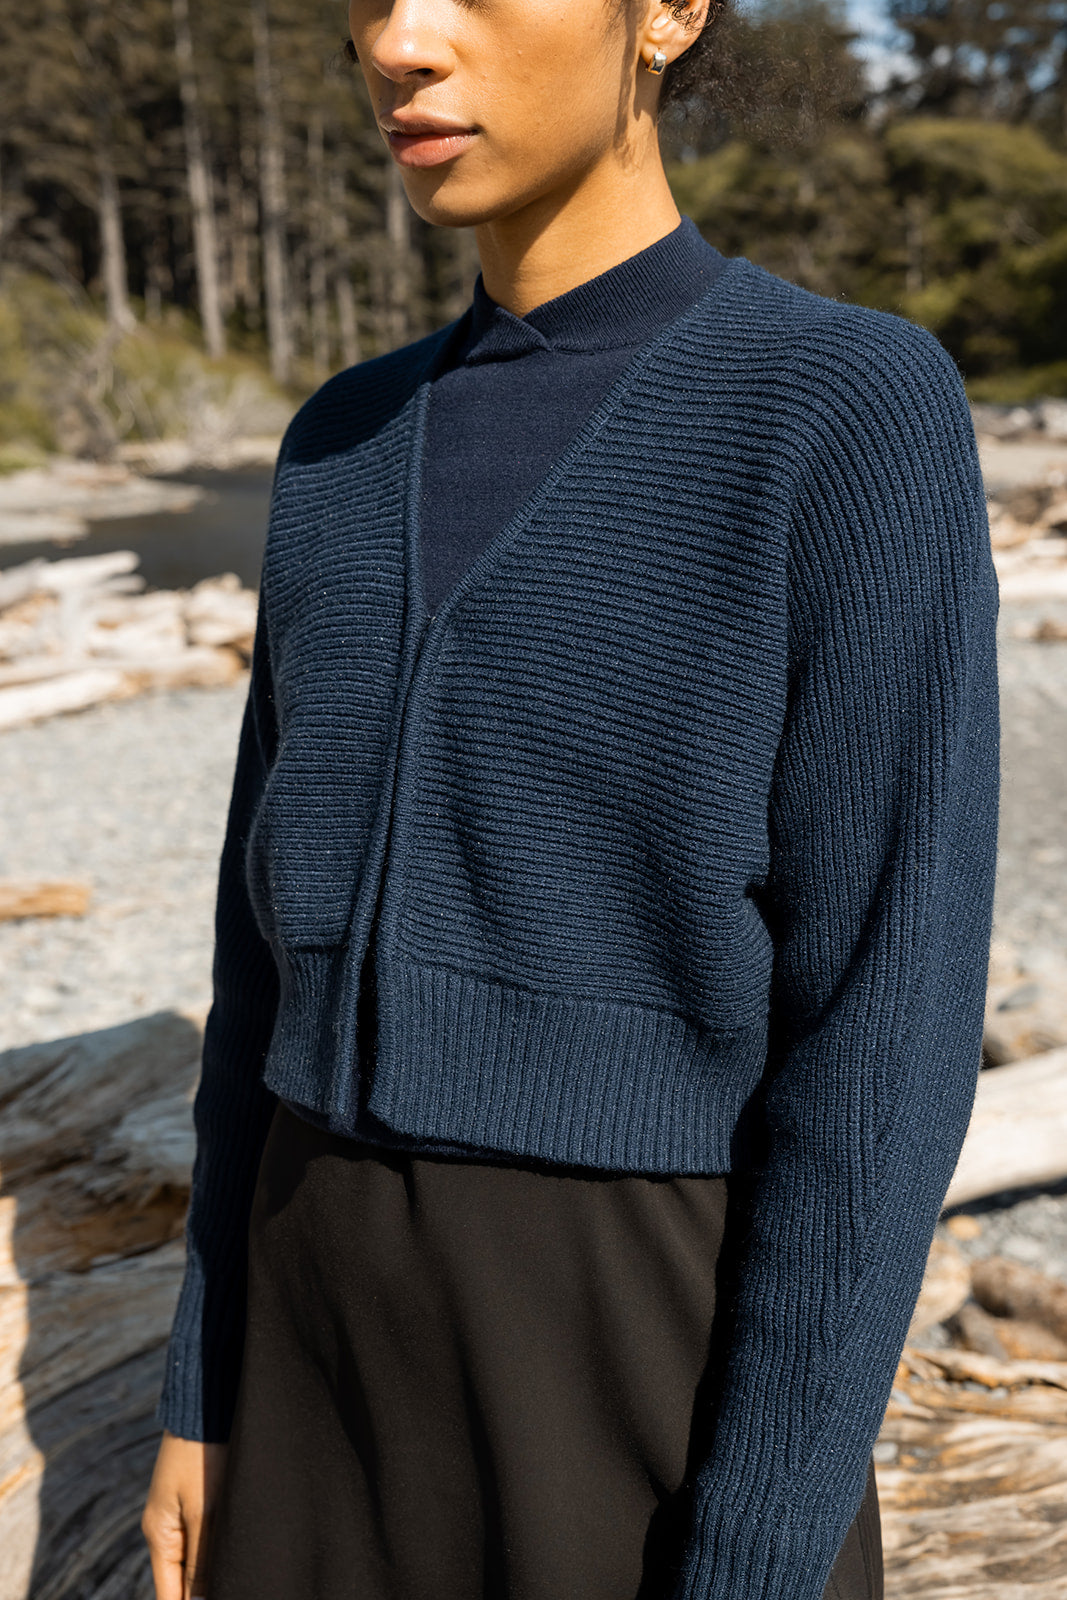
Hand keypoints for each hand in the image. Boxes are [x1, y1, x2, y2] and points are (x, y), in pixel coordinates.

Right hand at [141, 1430, 228, 1599]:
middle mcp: (165, 1528)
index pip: (169, 1595)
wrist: (206, 1402)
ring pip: (196, 1557)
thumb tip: (200, 1599)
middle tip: (237, 1585)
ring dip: (213, 1570)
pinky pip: (204, 1535)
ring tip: (240, 1574)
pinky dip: (217, 1547)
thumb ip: (201, 1559)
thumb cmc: (203, 1453)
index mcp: (161, 1535)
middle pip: (181, 1579)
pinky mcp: (196, 1497)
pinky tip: (237, 1549)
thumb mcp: (205, 1509)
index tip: (221, 1599)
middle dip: (204, 1591)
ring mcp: (179, 1512)